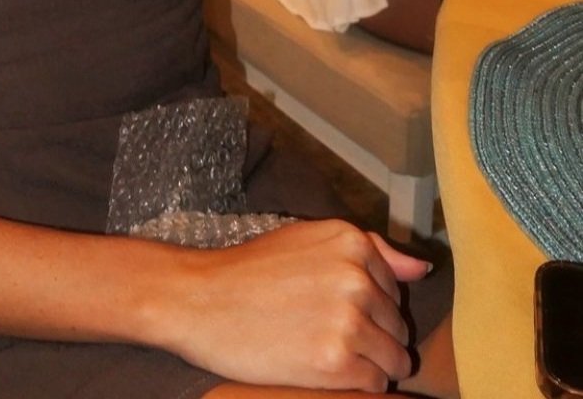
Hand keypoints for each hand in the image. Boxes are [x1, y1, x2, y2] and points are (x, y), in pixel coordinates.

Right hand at [157, 218, 428, 388]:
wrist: (200, 301)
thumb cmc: (251, 272)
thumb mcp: (308, 240)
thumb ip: (371, 250)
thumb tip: (424, 267)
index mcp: (351, 241)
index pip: (394, 289)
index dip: (367, 306)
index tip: (333, 308)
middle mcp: (356, 277)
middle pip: (397, 325)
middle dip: (371, 336)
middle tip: (326, 332)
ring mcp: (348, 320)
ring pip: (393, 359)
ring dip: (367, 363)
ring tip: (327, 353)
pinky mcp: (336, 362)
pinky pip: (375, 384)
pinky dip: (355, 384)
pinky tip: (322, 368)